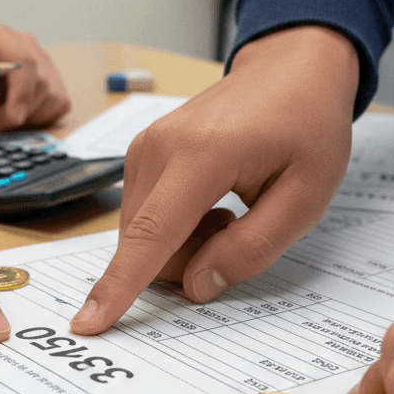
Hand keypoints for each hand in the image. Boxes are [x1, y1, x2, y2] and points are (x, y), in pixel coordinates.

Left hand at [0, 25, 70, 129]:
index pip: (24, 61)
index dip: (21, 93)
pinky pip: (59, 103)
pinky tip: (19, 114)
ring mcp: (42, 60)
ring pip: (53, 95)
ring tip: (3, 116)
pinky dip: (42, 117)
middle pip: (41, 81)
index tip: (11, 120)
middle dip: (20, 111)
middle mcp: (25, 43)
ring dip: (30, 116)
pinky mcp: (52, 78)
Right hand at [70, 27, 358, 334]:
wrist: (290, 69)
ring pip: (142, 234)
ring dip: (184, 244)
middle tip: (240, 230)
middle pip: (145, 243)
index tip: (87, 323)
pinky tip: (213, 201)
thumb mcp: (306, 198)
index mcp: (201, 155)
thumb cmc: (306, 126)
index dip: (118, 286)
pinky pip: (144, 215)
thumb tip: (196, 287)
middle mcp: (157, 148)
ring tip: (231, 211)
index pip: (151, 233)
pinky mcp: (142, 152)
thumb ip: (251, 249)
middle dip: (187, 263)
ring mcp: (144, 147)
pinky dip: (176, 226)